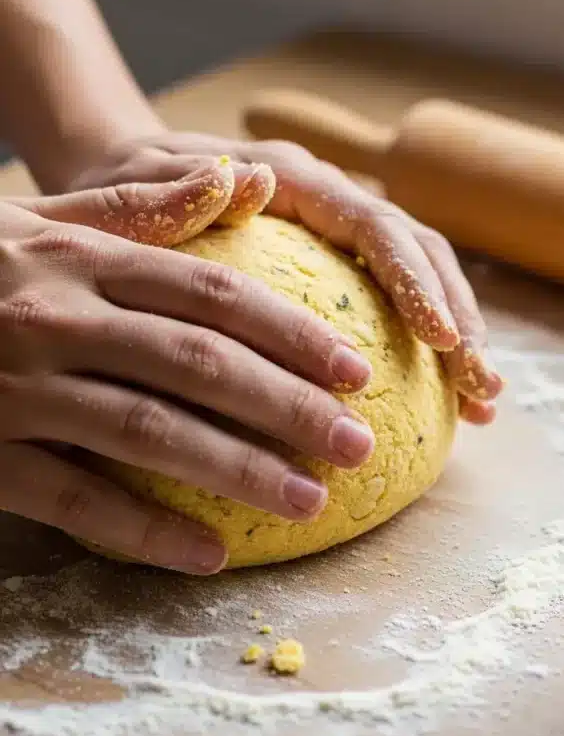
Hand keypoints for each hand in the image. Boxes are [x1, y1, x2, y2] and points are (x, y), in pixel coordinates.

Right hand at [0, 163, 376, 573]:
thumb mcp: (42, 220)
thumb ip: (141, 207)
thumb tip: (246, 180)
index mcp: (77, 258)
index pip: (209, 292)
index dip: (291, 333)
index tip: (355, 369)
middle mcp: (52, 317)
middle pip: (195, 362)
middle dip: (286, 406)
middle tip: (357, 444)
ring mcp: (15, 388)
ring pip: (145, 433)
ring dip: (236, 470)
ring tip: (308, 502)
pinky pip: (72, 501)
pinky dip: (141, 531)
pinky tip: (206, 555)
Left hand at [67, 132, 502, 422]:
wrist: (117, 178)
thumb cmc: (118, 190)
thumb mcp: (130, 189)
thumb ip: (179, 189)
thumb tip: (248, 178)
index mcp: (291, 178)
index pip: (373, 225)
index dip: (415, 282)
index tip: (444, 341)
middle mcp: (327, 201)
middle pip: (417, 253)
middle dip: (457, 318)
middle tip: (480, 387)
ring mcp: (335, 235)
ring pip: (418, 279)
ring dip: (456, 338)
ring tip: (481, 402)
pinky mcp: (333, 267)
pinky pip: (391, 304)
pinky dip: (425, 349)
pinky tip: (447, 402)